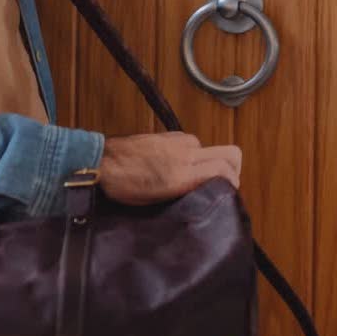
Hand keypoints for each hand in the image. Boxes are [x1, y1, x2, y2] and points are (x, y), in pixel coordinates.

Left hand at [95, 131, 241, 205]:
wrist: (101, 160)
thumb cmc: (123, 184)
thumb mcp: (156, 200)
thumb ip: (185, 192)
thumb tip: (205, 192)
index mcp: (183, 173)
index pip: (227, 169)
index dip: (235, 182)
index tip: (229, 193)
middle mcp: (186, 153)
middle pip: (230, 153)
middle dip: (234, 168)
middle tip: (224, 183)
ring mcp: (178, 141)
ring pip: (210, 150)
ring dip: (210, 162)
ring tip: (194, 178)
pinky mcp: (169, 135)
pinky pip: (192, 145)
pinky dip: (193, 156)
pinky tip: (177, 167)